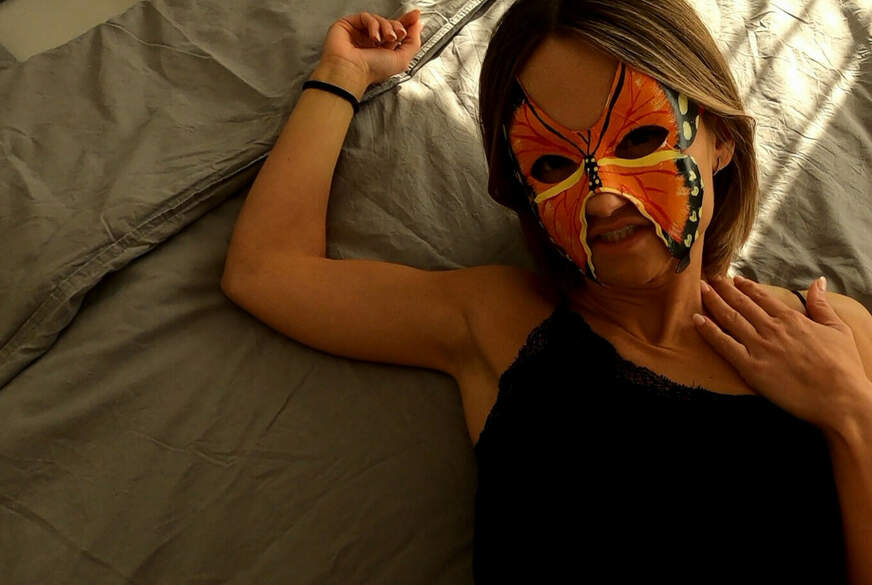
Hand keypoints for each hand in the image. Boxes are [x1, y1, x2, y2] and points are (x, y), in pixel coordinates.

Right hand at [320, 9, 422, 87]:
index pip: (396, 31)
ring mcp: (360, 33)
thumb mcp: (402, 60)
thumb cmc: (372, 70)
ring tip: (386, 39)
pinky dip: (373, 24)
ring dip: (386, 27)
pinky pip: (366, 17)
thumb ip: (413, 42)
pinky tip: (373, 37)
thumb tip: (418, 24)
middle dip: (398, 26)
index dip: (406, 22)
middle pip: (389, 23)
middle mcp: (371, 41)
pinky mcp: (349, 25)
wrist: (351, 71)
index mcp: (384, 50)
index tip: (415, 15)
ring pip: (379, 19)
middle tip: (398, 34)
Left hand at [694, 275, 868, 432]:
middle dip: (724, 289)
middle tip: (710, 278)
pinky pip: (724, 345)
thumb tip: (817, 281)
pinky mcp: (751, 367)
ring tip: (700, 290)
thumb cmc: (843, 367)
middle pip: (742, 304)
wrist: (840, 398)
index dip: (746, 287)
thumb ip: (821, 304)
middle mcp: (772, 329)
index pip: (763, 298)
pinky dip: (709, 331)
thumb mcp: (838, 329)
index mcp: (792, 319)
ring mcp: (760, 347)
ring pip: (730, 319)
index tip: (734, 279)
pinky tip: (697, 320)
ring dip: (713, 303)